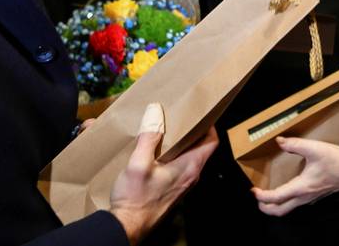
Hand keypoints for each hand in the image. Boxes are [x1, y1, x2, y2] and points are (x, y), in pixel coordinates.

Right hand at [110, 104, 217, 245]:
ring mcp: (182, 184)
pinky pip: (179, 166)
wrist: (127, 227)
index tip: (200, 112)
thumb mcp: (138, 164)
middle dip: (192, 130)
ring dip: (181, 143)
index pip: (211, 142)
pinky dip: (173, 154)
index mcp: (189, 167)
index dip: (209, 125)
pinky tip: (156, 149)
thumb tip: (155, 112)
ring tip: (167, 129)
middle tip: (180, 116)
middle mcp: (190, 176)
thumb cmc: (135, 199)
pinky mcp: (172, 189)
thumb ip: (149, 137)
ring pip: (189, 157)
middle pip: (200, 147)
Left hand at [251, 136, 338, 216]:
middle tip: (257, 197)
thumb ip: (295, 144)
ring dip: (275, 205)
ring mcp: (310, 198)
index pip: (277, 198)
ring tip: (267, 195)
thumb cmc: (336, 161)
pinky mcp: (314, 196)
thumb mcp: (315, 149)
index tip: (253, 190)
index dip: (262, 197)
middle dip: (266, 207)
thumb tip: (279, 141)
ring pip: (288, 208)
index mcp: (301, 187)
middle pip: (280, 211)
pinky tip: (284, 190)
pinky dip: (285, 201)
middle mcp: (304, 197)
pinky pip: (295, 203)